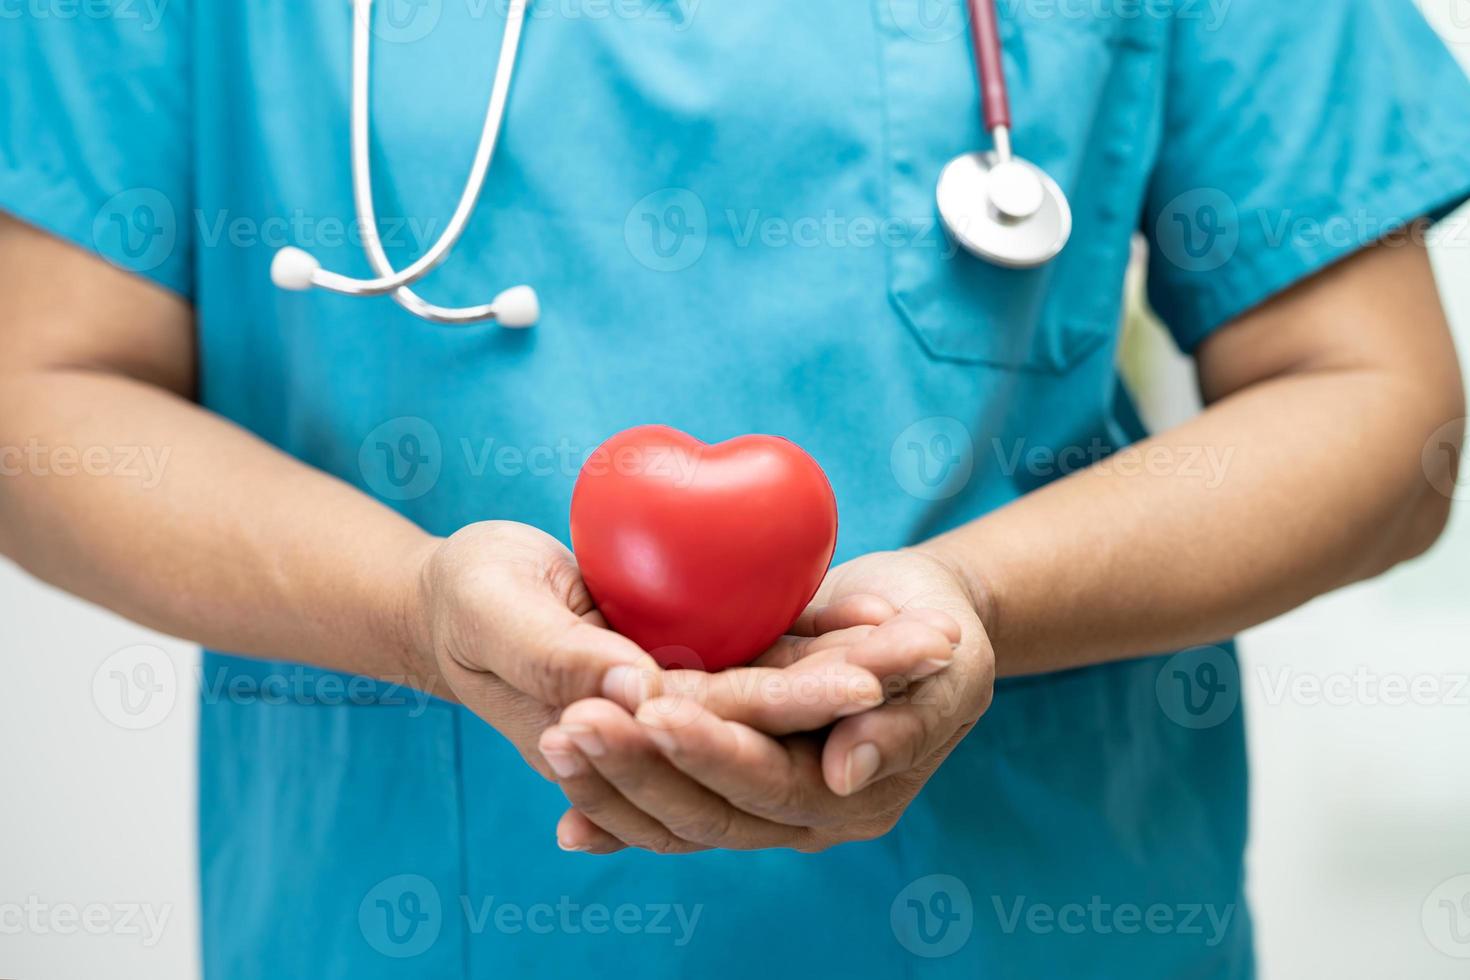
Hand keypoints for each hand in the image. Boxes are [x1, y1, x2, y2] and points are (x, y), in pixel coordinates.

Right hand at [409, 522, 926, 780]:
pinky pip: (773, 648)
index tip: (862, 685)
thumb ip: (559, 658)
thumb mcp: (495, 616)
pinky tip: (880, 606)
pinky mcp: (703, 654)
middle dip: (855, 690)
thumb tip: (640, 690)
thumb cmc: (463, 598)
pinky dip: (827, 631)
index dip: (792, 716)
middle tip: (929, 648)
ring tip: (934, 634)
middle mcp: (669, 737)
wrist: (468, 587)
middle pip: (776, 726)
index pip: (718, 744)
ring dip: (862, 668)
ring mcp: (691, 697)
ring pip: (788, 694)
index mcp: (623, 748)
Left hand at [542, 547, 995, 852]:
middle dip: (636, 770)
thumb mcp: (950, 668)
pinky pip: (666, 805)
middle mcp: (799, 813)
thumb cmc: (944, 633)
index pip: (768, 782)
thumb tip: (845, 770)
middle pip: (706, 810)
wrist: (920, 622)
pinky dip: (616, 807)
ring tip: (554, 738)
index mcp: (854, 796)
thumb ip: (908, 722)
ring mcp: (759, 798)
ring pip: (674, 813)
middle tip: (571, 724)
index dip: (710, 751)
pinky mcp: (728, 769)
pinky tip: (564, 813)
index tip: (654, 711)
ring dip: (610, 783)